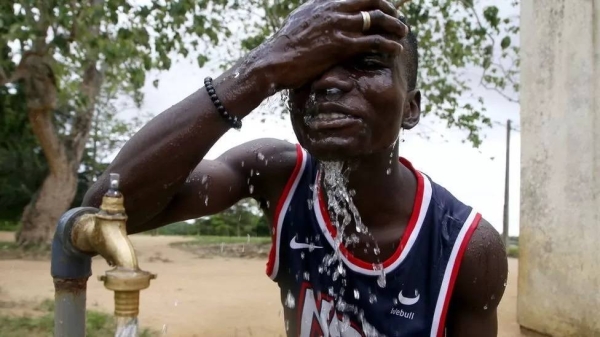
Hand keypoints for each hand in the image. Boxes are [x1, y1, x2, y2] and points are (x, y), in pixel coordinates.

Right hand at [257, 0, 407, 90]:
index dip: (375, 0)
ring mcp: (339, 25)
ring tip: (402, 33)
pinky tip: (395, 49)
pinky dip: (388, 44)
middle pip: (373, 0)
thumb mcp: (299, 21)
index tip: (383, 8)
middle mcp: (334, 8)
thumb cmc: (285, 46)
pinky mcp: (341, 45)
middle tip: (398, 19)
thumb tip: (319, 12)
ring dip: (394, 26)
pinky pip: (373, 41)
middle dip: (389, 9)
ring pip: (377, 19)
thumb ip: (315, 13)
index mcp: (325, 2)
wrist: (274, 61)